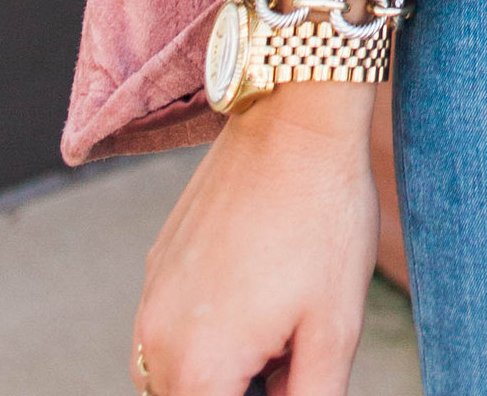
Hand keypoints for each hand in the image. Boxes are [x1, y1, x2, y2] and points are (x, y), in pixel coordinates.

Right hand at [132, 80, 376, 395]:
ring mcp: (151, 297)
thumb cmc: (323, 219)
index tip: (288, 370)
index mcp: (195, 369)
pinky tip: (260, 285)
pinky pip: (172, 325)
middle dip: (241, 388)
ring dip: (221, 369)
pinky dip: (209, 330)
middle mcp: (154, 339)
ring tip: (280, 319)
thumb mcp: (334, 328)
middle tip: (292, 347)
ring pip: (176, 372)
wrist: (295, 118)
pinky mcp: (158, 262)